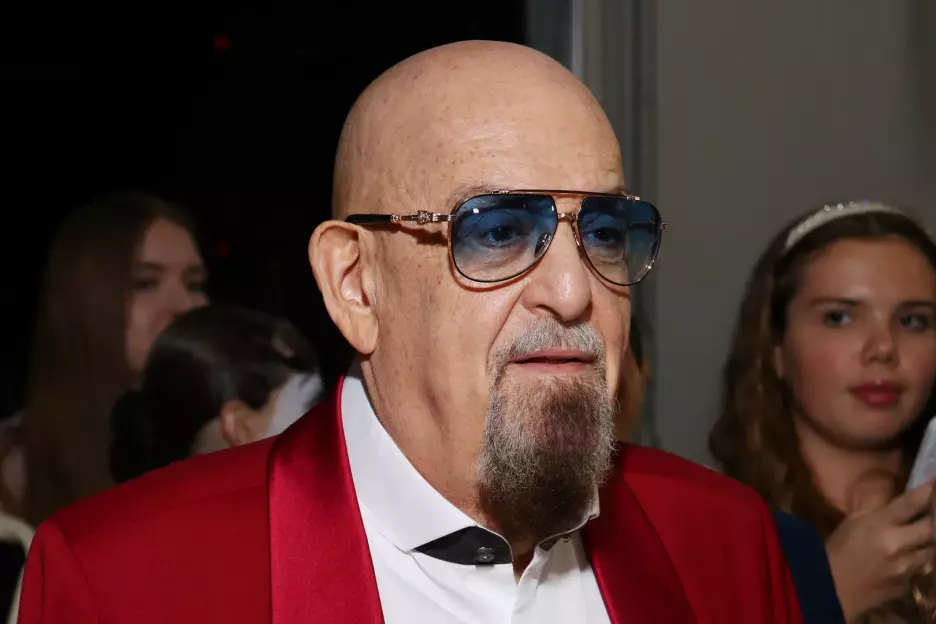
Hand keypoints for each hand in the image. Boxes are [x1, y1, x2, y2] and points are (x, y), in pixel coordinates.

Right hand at [826, 479, 934, 621]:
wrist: (831, 589)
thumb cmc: (836, 550)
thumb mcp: (852, 522)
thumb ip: (879, 512)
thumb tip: (901, 504)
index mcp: (879, 526)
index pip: (911, 503)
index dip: (929, 491)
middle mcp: (898, 546)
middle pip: (932, 528)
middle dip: (933, 519)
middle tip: (930, 512)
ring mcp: (906, 568)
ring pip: (932, 550)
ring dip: (927, 541)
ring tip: (915, 536)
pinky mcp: (908, 585)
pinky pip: (921, 568)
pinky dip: (917, 561)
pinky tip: (906, 558)